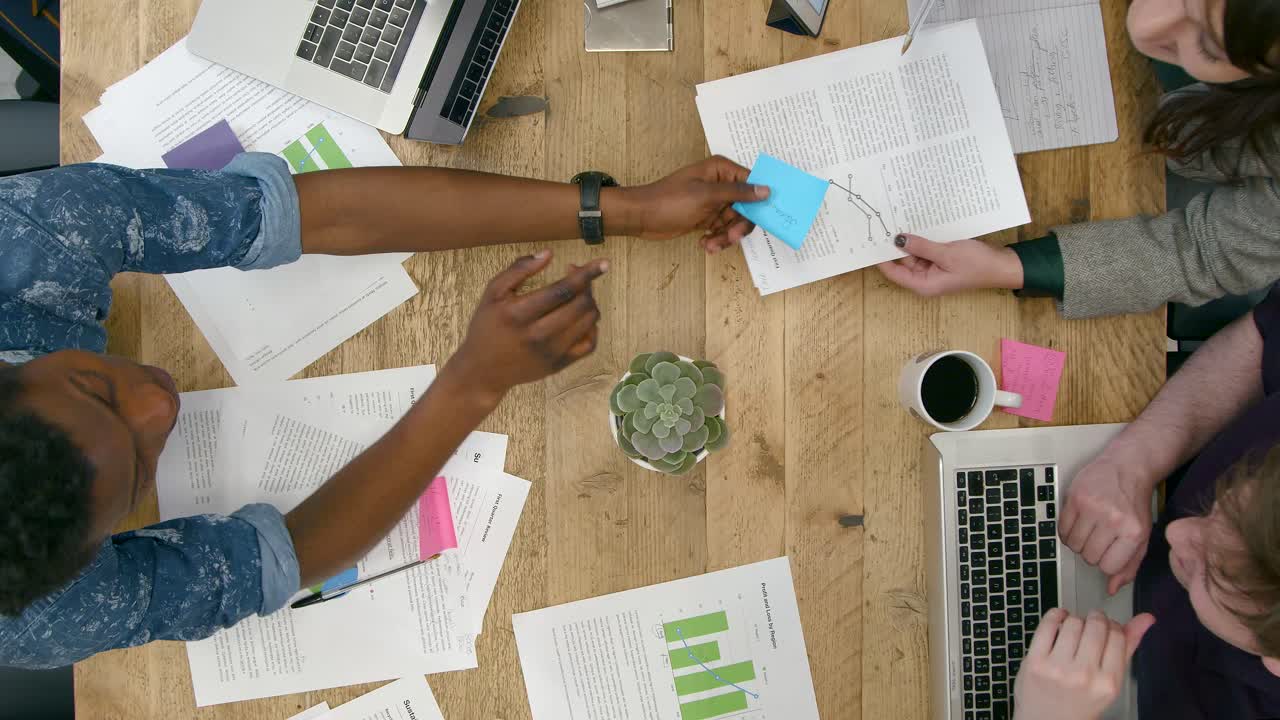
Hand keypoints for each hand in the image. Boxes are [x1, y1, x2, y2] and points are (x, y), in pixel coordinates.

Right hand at [444, 251, 604, 403]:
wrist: (483, 370)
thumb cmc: (487, 326)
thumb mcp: (493, 293)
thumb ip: (518, 270)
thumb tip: (548, 253)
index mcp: (519, 313)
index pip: (563, 290)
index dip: (586, 274)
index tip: (603, 263)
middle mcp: (538, 335)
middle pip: (580, 305)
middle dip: (587, 286)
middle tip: (578, 276)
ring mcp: (551, 353)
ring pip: (589, 322)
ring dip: (590, 302)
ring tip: (578, 295)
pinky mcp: (559, 365)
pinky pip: (589, 344)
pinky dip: (592, 327)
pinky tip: (582, 317)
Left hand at [618, 156, 769, 253]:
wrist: (642, 217)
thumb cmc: (671, 201)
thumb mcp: (706, 196)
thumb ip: (738, 192)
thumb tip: (766, 190)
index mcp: (722, 170)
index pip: (752, 183)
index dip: (760, 200)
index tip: (767, 218)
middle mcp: (721, 184)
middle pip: (747, 207)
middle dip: (739, 225)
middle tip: (731, 238)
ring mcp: (714, 202)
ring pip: (735, 222)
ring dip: (726, 236)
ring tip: (710, 245)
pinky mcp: (707, 218)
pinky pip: (722, 230)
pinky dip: (717, 239)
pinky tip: (704, 244)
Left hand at [876, 234, 1022, 295]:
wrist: (1002, 265)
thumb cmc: (977, 264)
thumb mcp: (946, 253)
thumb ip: (921, 247)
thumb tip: (898, 239)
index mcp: (923, 284)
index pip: (893, 272)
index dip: (880, 257)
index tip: (871, 239)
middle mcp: (925, 279)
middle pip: (902, 261)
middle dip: (896, 243)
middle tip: (885, 220)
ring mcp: (933, 269)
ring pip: (914, 252)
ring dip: (911, 238)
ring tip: (899, 217)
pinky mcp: (941, 260)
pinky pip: (926, 249)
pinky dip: (923, 238)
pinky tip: (919, 223)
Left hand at [1013, 609, 1154, 719]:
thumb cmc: (1080, 701)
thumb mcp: (1109, 682)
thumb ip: (1127, 648)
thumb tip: (1146, 619)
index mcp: (1108, 683)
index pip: (1118, 636)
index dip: (1113, 626)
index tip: (1108, 628)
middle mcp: (1084, 676)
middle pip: (1096, 625)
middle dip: (1096, 620)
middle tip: (1092, 625)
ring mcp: (1057, 668)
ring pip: (1073, 622)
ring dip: (1075, 620)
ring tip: (1075, 629)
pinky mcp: (1034, 661)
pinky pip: (1048, 624)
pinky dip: (1056, 615)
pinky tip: (1059, 621)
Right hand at [1059, 452, 1158, 594]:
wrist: (1128, 466)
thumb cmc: (1135, 503)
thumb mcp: (1142, 536)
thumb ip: (1129, 565)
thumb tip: (1112, 588)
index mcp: (1133, 533)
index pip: (1108, 567)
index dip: (1106, 563)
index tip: (1110, 552)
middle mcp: (1112, 520)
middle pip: (1089, 557)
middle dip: (1092, 552)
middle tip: (1100, 538)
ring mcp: (1091, 508)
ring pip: (1073, 545)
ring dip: (1079, 542)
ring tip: (1090, 529)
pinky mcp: (1074, 498)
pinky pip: (1061, 529)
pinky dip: (1068, 531)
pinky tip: (1079, 522)